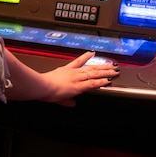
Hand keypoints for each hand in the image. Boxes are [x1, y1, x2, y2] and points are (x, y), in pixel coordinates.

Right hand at [1, 50, 119, 106]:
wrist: (40, 86)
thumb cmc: (42, 87)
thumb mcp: (54, 92)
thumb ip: (66, 99)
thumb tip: (72, 103)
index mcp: (66, 71)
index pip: (78, 62)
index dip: (86, 57)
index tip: (92, 53)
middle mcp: (73, 73)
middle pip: (91, 67)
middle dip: (103, 66)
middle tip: (112, 64)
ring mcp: (77, 78)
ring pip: (95, 73)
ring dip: (106, 72)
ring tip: (115, 70)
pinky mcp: (78, 86)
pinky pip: (93, 83)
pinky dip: (101, 82)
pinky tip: (109, 80)